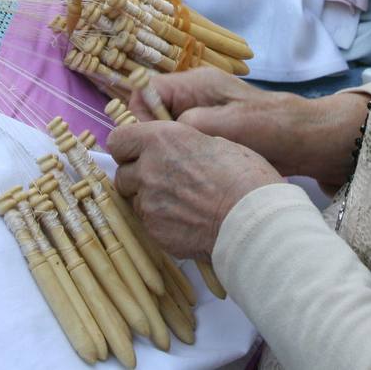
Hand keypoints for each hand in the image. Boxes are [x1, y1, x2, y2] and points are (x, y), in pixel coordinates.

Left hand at [109, 121, 281, 257]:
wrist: (252, 219)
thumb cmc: (244, 176)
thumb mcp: (215, 142)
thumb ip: (184, 144)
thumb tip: (178, 150)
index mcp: (161, 139)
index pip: (118, 140)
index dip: (128, 148)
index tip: (140, 153)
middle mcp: (148, 168)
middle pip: (123, 174)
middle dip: (138, 178)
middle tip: (166, 181)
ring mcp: (148, 202)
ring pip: (136, 201)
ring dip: (150, 201)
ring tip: (182, 203)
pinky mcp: (154, 230)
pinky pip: (149, 223)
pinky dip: (162, 222)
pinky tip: (187, 220)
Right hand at [127, 67, 370, 189]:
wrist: (306, 140)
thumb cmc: (272, 127)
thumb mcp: (232, 124)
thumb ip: (195, 123)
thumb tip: (165, 130)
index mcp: (196, 84)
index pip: (147, 90)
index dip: (140, 115)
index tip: (151, 143)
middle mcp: (193, 97)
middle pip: (151, 112)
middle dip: (151, 138)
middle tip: (161, 163)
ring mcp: (200, 116)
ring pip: (164, 132)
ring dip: (165, 151)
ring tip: (174, 172)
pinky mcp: (208, 136)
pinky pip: (180, 144)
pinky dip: (179, 159)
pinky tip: (186, 176)